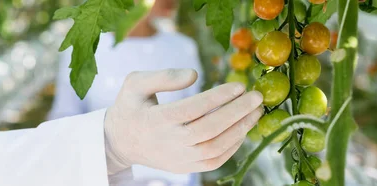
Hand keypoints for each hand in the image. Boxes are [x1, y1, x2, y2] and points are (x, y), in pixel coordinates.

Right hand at [104, 69, 263, 174]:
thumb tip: (195, 74)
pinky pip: (215, 161)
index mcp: (156, 120)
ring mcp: (178, 158)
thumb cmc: (131, 107)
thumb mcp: (135, 83)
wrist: (120, 141)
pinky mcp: (185, 168)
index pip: (192, 109)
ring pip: (216, 148)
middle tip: (256, 97)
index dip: (218, 97)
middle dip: (237, 113)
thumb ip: (163, 76)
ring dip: (240, 130)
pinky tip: (243, 128)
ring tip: (256, 111)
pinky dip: (233, 146)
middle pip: (209, 130)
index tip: (239, 85)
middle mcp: (168, 142)